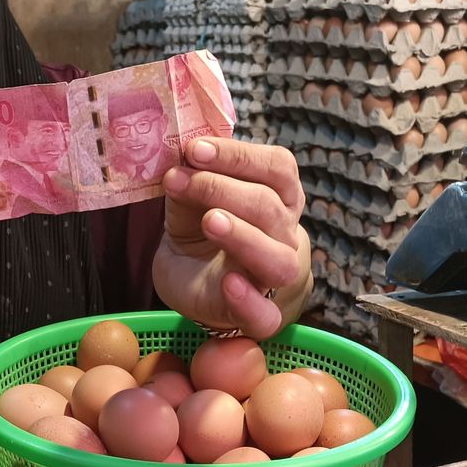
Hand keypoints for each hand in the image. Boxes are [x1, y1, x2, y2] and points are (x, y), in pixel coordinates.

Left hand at [152, 137, 312, 339]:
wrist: (195, 284)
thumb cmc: (202, 232)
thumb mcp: (192, 198)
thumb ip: (191, 178)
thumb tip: (179, 154)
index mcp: (279, 198)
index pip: (277, 167)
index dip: (239, 156)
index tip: (194, 149)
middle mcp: (286, 235)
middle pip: (270, 208)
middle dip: (222, 188)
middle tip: (179, 179)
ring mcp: (276, 279)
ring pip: (277, 259)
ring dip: (242, 235)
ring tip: (209, 220)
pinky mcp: (259, 317)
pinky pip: (265, 314)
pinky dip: (248, 299)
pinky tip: (227, 282)